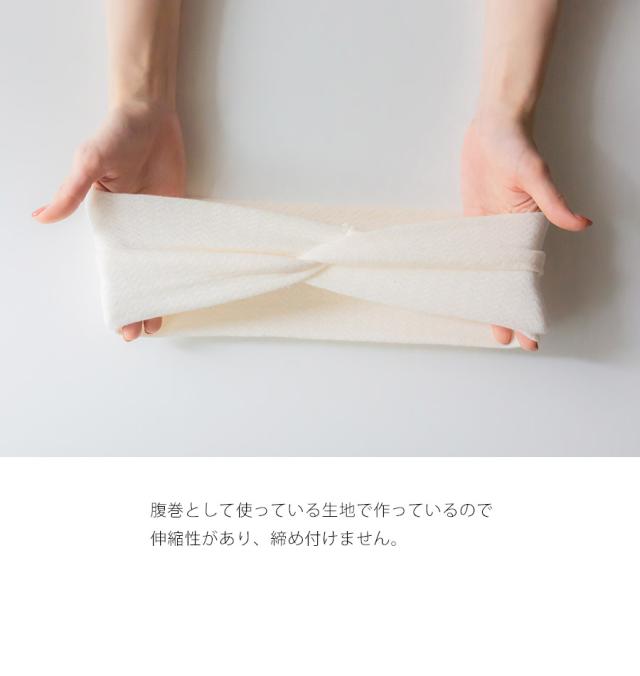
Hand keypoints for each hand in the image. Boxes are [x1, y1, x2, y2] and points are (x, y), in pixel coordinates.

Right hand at [33, 101, 186, 340]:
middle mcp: (134, 228)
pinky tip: (191, 285)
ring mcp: (159, 223)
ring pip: (162, 266)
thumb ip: (72, 192)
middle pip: (139, 274)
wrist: (151, 113)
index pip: (114, 269)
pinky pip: (184, 244)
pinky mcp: (180, 213)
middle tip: (144, 333)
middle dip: (140, 304)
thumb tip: (41, 217)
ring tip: (165, 321)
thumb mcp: (90, 163)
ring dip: (164, 291)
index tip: (122, 325)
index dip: (118, 297)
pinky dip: (186, 265)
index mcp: (110, 222)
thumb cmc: (116, 134)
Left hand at [461, 111, 590, 350]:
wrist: (493, 126)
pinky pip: (467, 251)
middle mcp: (508, 234)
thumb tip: (581, 224)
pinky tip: (463, 286)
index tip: (533, 335)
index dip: (529, 304)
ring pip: (486, 271)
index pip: (529, 276)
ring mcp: (488, 228)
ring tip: (485, 322)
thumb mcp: (536, 175)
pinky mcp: (471, 218)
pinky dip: (467, 270)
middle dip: (506, 309)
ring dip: (486, 295)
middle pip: (507, 280)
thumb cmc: (517, 146)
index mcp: (527, 229)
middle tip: (505, 338)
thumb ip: (553, 203)